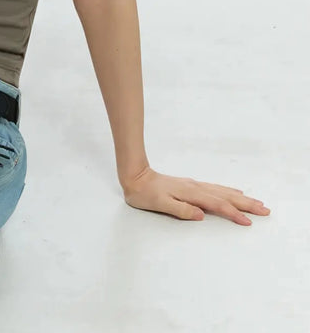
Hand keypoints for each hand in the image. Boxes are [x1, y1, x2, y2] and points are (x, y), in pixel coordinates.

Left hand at [121, 167, 270, 224]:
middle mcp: (196, 187)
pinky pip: (216, 188)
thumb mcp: (159, 204)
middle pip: (226, 196)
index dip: (234, 213)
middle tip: (265, 210)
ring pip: (223, 191)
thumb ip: (180, 210)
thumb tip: (201, 215)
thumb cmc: (145, 194)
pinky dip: (228, 191)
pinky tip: (234, 191)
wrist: (135, 177)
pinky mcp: (191, 185)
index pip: (217, 205)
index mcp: (190, 193)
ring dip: (240, 197)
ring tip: (256, 202)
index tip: (249, 222)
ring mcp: (194, 185)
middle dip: (246, 204)